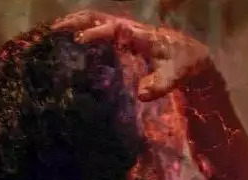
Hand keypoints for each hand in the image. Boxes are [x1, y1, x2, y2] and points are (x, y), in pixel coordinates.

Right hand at [52, 10, 210, 100]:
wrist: (193, 55)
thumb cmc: (183, 65)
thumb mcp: (175, 77)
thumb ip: (159, 85)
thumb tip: (141, 94)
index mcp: (140, 35)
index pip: (115, 28)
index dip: (97, 32)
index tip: (80, 40)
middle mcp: (130, 28)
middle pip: (99, 17)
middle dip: (77, 21)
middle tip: (55, 30)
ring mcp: (126, 30)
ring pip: (97, 18)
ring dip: (76, 21)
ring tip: (55, 30)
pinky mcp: (124, 35)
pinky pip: (101, 26)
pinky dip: (83, 26)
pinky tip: (70, 36)